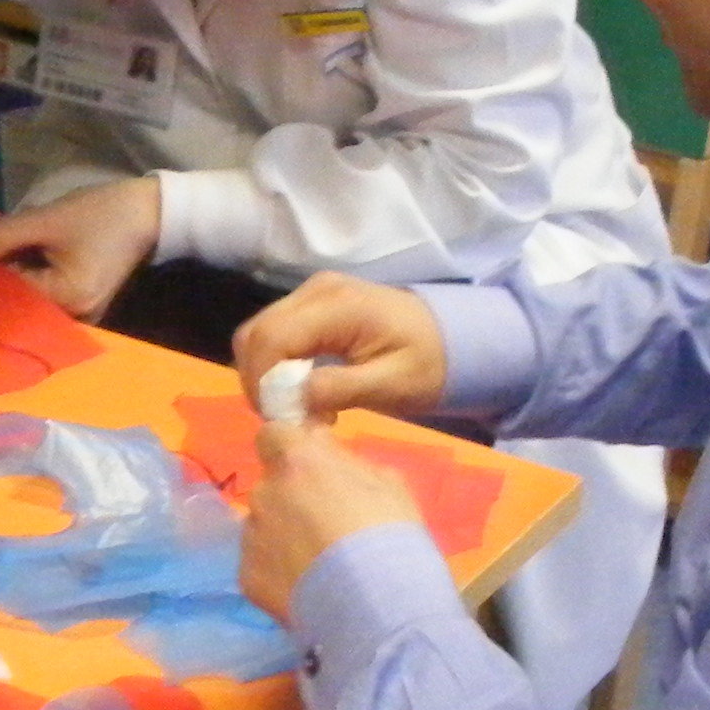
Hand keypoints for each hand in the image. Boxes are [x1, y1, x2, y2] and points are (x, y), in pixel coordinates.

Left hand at [0, 177, 158, 321]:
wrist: (150, 210)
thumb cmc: (101, 214)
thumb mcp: (46, 220)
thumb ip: (1, 236)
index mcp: (65, 302)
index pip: (7, 290)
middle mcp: (71, 317)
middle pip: (15, 291)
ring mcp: (77, 311)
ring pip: (25, 285)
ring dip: (6, 256)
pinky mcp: (78, 298)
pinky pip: (41, 283)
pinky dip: (25, 261)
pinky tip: (10, 236)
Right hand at [233, 274, 448, 418]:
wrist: (455, 338)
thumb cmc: (429, 363)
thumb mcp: (393, 383)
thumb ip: (340, 388)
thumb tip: (291, 399)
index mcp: (337, 305)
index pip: (271, 339)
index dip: (264, 383)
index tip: (284, 418)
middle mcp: (315, 290)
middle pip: (254, 334)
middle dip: (259, 382)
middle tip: (287, 417)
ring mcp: (310, 294)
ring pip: (256, 335)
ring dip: (264, 375)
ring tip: (297, 406)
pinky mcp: (309, 305)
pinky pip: (273, 335)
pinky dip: (275, 366)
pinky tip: (302, 389)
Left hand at [242, 418, 424, 621]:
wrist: (376, 605)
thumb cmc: (392, 536)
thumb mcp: (388, 484)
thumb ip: (348, 463)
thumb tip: (328, 454)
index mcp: (299, 461)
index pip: (272, 433)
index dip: (289, 445)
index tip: (309, 462)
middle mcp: (265, 492)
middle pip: (272, 485)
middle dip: (292, 497)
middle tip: (326, 524)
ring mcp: (251, 535)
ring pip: (263, 524)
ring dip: (284, 534)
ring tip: (319, 563)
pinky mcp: (246, 575)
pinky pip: (260, 562)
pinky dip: (278, 570)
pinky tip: (307, 586)